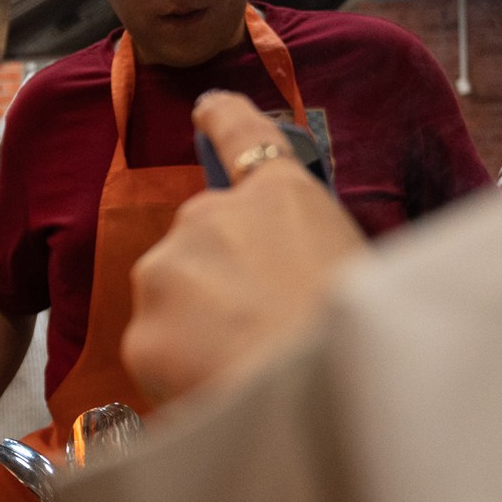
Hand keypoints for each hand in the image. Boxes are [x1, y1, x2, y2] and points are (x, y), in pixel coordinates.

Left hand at [124, 92, 366, 402]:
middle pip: (200, 239)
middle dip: (218, 276)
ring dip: (196, 322)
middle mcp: (208, 217)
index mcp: (278, 195)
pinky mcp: (139, 329)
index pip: (243, 137)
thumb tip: (284, 269)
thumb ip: (304, 249)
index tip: (208, 106)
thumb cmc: (361, 335)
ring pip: (172, 294)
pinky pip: (157, 348)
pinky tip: (219, 387)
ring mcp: (165, 270)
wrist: (318, 394)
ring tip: (245, 363)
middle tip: (259, 324)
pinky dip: (179, 367)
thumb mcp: (357, 268)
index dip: (224, 118)